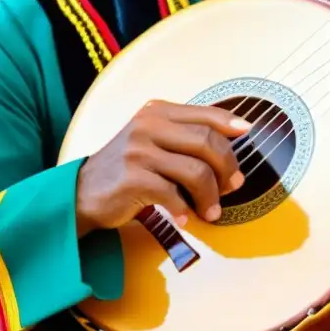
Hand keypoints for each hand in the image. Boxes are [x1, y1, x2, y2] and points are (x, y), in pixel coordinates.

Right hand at [75, 100, 249, 236]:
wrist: (82, 192)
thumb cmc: (126, 167)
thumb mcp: (152, 139)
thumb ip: (184, 135)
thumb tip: (233, 142)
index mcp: (157, 111)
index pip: (204, 113)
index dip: (229, 123)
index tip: (248, 132)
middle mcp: (148, 125)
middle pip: (206, 143)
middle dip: (227, 168)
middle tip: (232, 187)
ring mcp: (139, 151)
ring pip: (196, 171)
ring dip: (210, 196)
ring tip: (211, 211)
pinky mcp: (133, 178)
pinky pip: (174, 195)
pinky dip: (185, 211)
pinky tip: (184, 219)